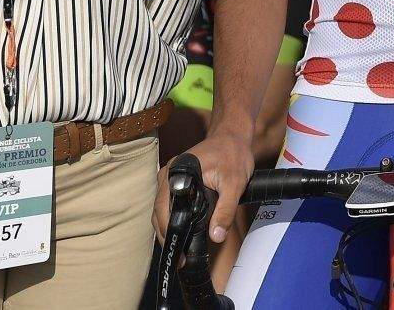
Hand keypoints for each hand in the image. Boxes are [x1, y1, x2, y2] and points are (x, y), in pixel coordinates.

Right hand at [154, 127, 252, 243]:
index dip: (168, 229)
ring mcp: (169, 178)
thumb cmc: (234, 155)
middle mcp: (167, 174)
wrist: (232, 137)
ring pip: (162, 209)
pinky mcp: (175, 182)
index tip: (176, 249)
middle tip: (179, 257)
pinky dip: (173, 219)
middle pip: (159, 211)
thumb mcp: (235, 183)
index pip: (163, 207)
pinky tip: (182, 232)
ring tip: (180, 250)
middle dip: (167, 234)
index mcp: (177, 171)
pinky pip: (168, 204)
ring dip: (169, 228)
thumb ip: (226, 210)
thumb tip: (216, 236)